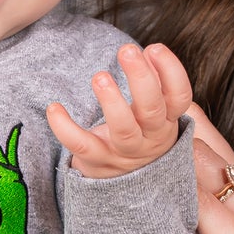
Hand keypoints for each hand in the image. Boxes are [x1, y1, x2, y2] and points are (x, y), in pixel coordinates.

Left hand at [47, 43, 192, 178]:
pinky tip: (54, 108)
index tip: (155, 48)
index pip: (179, 97)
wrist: (129, 185)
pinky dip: (65, 128)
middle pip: (152, 109)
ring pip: (123, 129)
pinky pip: (81, 145)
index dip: (171, 72)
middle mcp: (150, 137)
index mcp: (167, 120)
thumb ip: (156, 81)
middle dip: (140, 78)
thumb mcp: (157, 111)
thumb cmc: (142, 134)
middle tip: (127, 50)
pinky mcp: (97, 162)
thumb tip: (150, 52)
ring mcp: (124, 152)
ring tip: (100, 77)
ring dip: (112, 102)